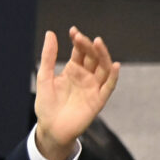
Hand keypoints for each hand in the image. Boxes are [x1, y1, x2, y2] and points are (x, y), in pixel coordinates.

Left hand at [33, 26, 120, 159]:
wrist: (50, 128)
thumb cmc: (46, 104)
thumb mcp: (45, 77)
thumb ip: (49, 57)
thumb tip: (50, 33)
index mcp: (73, 71)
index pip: (80, 52)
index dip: (78, 41)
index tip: (73, 31)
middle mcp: (86, 77)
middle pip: (92, 57)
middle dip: (88, 46)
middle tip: (81, 37)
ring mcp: (93, 87)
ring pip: (103, 68)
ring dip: (103, 55)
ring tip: (98, 42)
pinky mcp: (98, 100)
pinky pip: (109, 86)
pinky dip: (113, 76)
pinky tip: (114, 64)